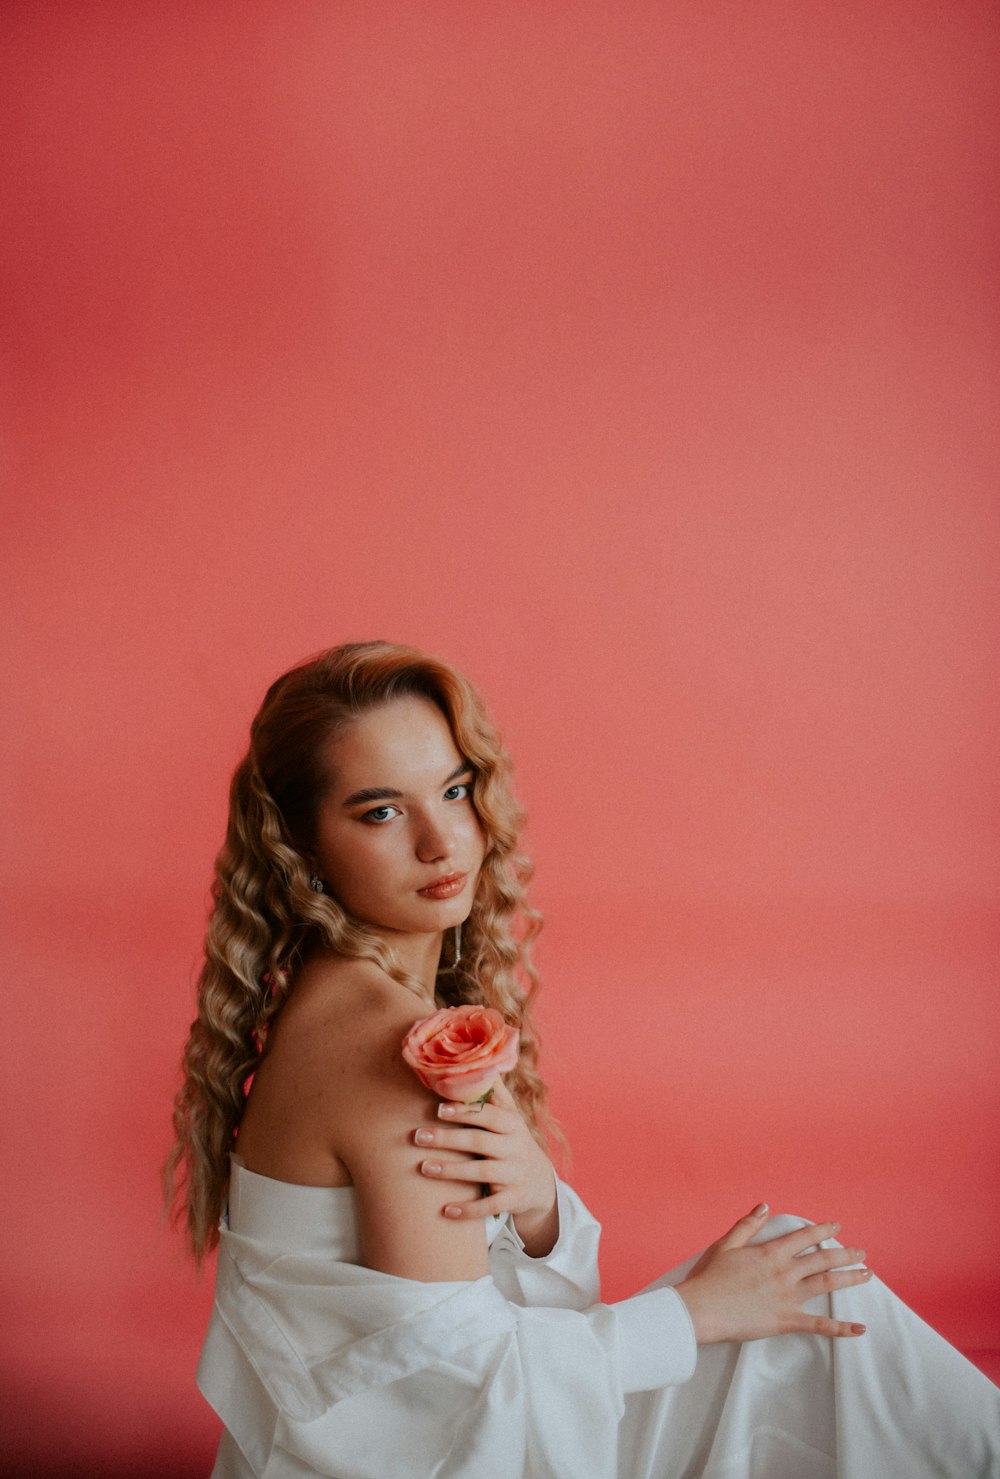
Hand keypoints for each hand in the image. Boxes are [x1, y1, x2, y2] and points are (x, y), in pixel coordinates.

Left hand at [412, 1079, 557, 1254]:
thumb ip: (494, 1093)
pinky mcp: (513, 1199)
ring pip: (481, 1172)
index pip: (488, 1115)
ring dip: (451, 1170)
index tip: (438, 1109)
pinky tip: (446, 1211)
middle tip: (417, 1136)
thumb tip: (480, 1060)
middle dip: (447, 1139)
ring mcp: (515, 1174)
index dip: (464, 1112)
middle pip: (479, 1141)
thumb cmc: (513, 1141)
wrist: (540, 1182)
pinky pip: (490, 1205)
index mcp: (512, 1123)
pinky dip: (469, 1210)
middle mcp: (515, 1147)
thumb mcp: (510, 1117)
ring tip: (424, 1168)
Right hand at [675, 1204, 871, 1343]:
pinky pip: (820, 1325)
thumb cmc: (709, 1277)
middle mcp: (785, 1272)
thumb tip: (765, 1205)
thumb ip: (747, 1225)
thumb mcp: (725, 1245)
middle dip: (846, 1254)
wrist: (701, 1310)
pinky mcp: (787, 1320)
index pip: (804, 1237)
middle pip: (823, 1259)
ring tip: (867, 1275)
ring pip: (827, 1284)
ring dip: (850, 1278)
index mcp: (771, 1252)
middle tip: (862, 1253)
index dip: (823, 1230)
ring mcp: (788, 1297)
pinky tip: (860, 1329)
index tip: (837, 1227)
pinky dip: (842, 1328)